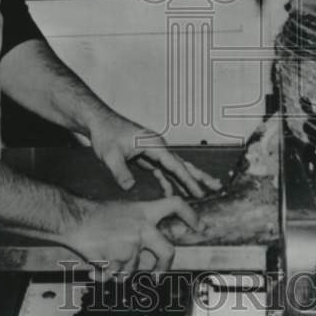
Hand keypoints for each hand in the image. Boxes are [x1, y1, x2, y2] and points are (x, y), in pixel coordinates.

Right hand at [61, 195, 197, 279]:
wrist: (74, 219)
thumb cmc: (95, 216)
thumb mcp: (125, 212)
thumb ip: (141, 226)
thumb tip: (151, 248)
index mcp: (144, 211)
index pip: (175, 205)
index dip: (190, 214)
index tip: (199, 225)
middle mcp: (143, 227)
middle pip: (168, 251)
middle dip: (164, 267)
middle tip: (157, 275)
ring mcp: (132, 245)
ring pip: (134, 269)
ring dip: (119, 270)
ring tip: (104, 258)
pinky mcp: (120, 259)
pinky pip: (117, 276)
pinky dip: (106, 275)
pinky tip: (96, 266)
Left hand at [89, 112, 220, 197]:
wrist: (98, 122)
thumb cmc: (105, 133)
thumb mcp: (109, 155)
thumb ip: (120, 171)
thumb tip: (130, 187)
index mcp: (154, 144)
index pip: (175, 165)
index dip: (188, 180)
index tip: (199, 192)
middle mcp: (158, 146)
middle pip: (182, 164)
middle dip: (199, 177)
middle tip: (217, 187)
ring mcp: (153, 151)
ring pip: (174, 168)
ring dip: (187, 181)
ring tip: (201, 193)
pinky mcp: (147, 156)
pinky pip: (162, 171)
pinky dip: (169, 181)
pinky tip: (173, 193)